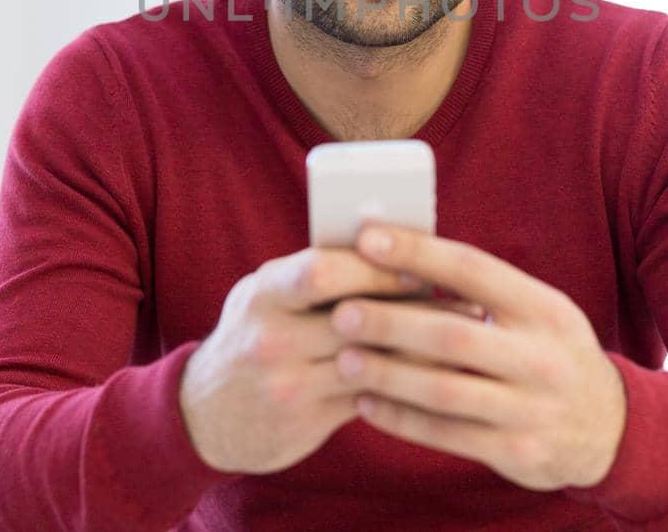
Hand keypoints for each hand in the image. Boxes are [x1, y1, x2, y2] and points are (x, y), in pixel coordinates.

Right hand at [178, 244, 486, 475]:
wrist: (204, 416)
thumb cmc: (252, 335)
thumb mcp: (266, 295)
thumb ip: (314, 274)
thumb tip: (395, 245)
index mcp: (264, 293)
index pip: (322, 269)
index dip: (376, 266)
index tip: (420, 265)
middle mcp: (270, 338)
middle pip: (356, 318)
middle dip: (413, 309)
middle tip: (462, 302)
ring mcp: (287, 384)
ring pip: (373, 362)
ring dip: (424, 349)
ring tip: (464, 337)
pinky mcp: (306, 422)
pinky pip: (371, 398)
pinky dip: (408, 383)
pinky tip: (439, 373)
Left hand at [330, 223, 627, 491]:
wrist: (609, 425)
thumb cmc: (550, 351)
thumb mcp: (536, 310)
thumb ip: (482, 287)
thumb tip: (400, 249)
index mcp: (543, 307)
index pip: (473, 269)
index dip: (418, 253)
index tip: (367, 240)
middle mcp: (542, 356)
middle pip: (452, 335)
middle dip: (391, 323)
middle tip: (341, 314)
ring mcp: (532, 408)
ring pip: (445, 391)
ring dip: (388, 376)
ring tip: (346, 361)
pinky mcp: (517, 451)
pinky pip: (447, 435)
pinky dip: (402, 420)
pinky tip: (368, 405)